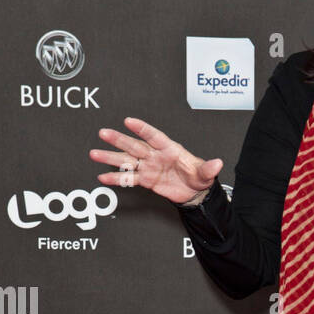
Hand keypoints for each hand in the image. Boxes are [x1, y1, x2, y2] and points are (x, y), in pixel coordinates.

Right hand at [89, 117, 223, 205]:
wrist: (194, 192)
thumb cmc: (198, 177)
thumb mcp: (205, 173)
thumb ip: (209, 168)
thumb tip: (218, 163)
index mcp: (170, 148)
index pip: (154, 136)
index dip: (142, 128)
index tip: (129, 121)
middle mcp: (155, 155)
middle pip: (135, 145)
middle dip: (119, 140)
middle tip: (104, 133)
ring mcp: (149, 166)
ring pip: (127, 160)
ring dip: (111, 157)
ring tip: (95, 154)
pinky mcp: (146, 179)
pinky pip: (129, 178)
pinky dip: (117, 178)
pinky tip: (103, 176)